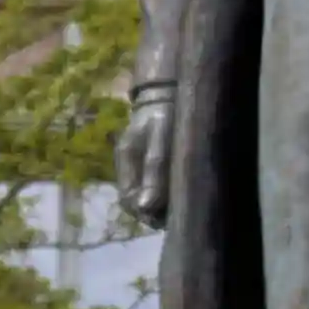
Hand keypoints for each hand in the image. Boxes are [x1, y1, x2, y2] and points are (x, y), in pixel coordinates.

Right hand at [114, 80, 176, 229]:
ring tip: (181, 207)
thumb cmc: (167, 111)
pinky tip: (180, 194)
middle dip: (153, 214)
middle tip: (177, 216)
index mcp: (127, 159)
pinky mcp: (151, 161)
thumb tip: (146, 208)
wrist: (171, 89)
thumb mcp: (161, 137)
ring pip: (144, 197)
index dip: (145, 214)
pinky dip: (165, 195)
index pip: (128, 200)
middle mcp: (129, 165)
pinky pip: (153, 186)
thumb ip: (155, 169)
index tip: (166, 219)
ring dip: (160, 206)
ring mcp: (138, 164)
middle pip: (135, 202)